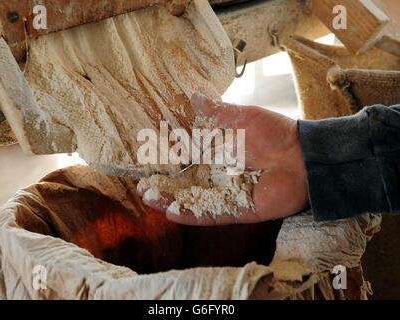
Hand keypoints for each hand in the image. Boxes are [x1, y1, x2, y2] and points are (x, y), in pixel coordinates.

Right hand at [140, 93, 308, 224]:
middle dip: (166, 185)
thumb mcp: (243, 118)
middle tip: (143, 186)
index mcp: (221, 154)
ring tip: (150, 200)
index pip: (188, 159)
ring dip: (172, 201)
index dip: (169, 161)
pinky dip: (193, 216)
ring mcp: (229, 194)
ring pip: (195, 200)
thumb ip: (218, 112)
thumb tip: (193, 94)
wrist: (304, 156)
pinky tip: (172, 213)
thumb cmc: (276, 133)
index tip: (149, 160)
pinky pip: (212, 215)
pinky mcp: (239, 210)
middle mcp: (221, 176)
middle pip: (187, 183)